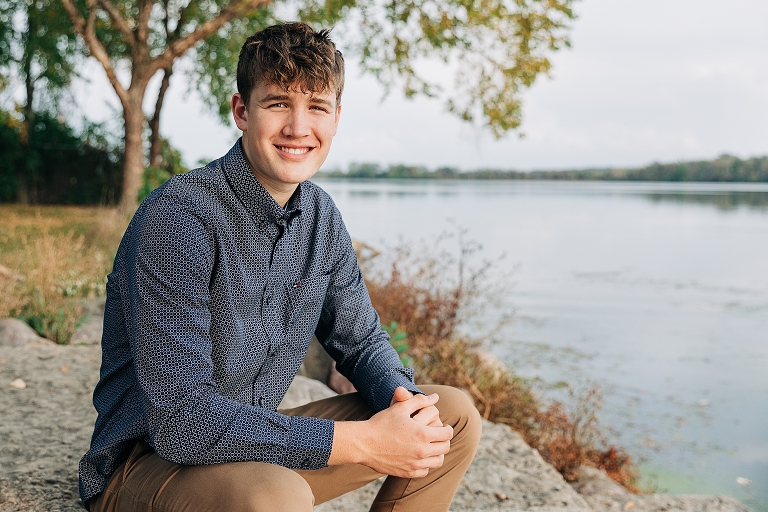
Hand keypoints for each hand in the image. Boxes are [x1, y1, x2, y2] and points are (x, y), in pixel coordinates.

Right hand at [330, 392, 452, 477]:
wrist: (363, 443)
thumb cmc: (381, 423)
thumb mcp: (400, 408)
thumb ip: (420, 400)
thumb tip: (435, 396)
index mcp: (423, 435)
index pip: (447, 434)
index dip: (448, 428)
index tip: (444, 426)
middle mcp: (421, 452)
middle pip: (445, 448)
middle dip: (444, 440)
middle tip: (438, 435)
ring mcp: (414, 464)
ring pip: (437, 461)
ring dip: (437, 453)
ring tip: (431, 446)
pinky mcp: (406, 472)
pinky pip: (425, 471)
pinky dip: (426, 464)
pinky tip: (419, 456)